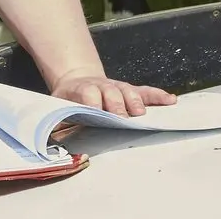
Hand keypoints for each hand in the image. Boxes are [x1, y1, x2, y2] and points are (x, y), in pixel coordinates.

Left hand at [51, 69, 176, 116]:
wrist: (76, 80)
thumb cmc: (69, 99)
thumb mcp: (57, 105)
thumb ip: (55, 121)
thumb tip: (49, 139)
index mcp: (84, 90)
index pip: (90, 96)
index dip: (94, 105)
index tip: (98, 116)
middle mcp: (103, 87)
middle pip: (113, 94)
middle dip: (118, 107)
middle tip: (124, 120)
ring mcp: (118, 87)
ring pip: (130, 92)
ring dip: (137, 102)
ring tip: (143, 114)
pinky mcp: (130, 90)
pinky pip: (146, 92)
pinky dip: (158, 96)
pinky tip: (170, 100)